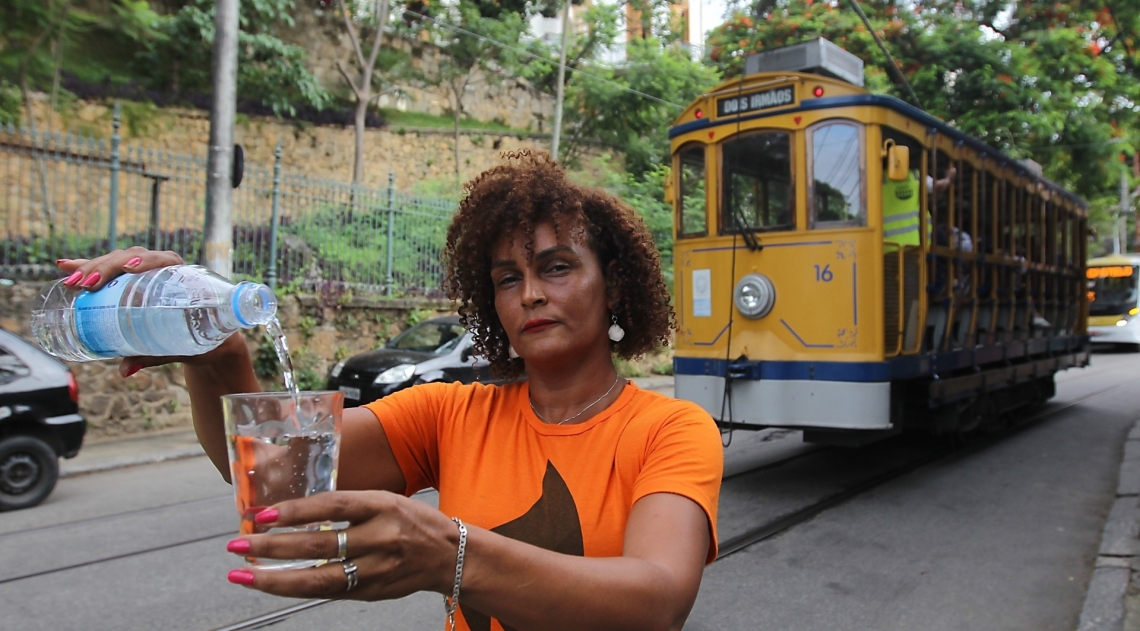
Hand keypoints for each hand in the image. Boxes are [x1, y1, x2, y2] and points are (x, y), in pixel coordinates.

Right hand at [55, 247, 237, 374]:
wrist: (213, 338)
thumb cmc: (205, 339)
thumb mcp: (184, 347)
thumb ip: (156, 355)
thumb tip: (124, 370)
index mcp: (185, 278)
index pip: (164, 260)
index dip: (146, 262)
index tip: (131, 270)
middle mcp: (166, 269)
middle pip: (134, 258)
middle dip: (107, 267)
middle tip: (87, 283)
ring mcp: (147, 273)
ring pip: (118, 261)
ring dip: (93, 267)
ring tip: (73, 282)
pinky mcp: (133, 281)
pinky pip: (109, 271)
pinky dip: (87, 267)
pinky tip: (65, 266)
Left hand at [225, 491, 458, 600]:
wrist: (450, 556)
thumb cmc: (412, 523)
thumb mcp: (385, 501)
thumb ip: (347, 507)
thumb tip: (292, 511)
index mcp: (383, 506)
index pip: (333, 505)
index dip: (295, 510)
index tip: (261, 514)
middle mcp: (381, 538)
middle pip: (319, 544)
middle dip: (272, 545)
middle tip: (236, 544)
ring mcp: (376, 569)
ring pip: (318, 577)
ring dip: (275, 578)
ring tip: (242, 574)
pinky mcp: (371, 591)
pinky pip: (328, 591)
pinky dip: (297, 588)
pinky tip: (272, 584)